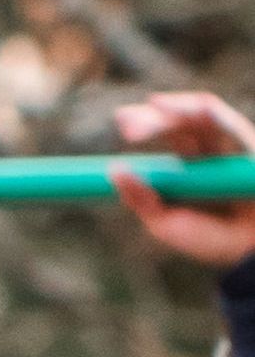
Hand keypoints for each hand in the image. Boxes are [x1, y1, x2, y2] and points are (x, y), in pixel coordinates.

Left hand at [113, 93, 254, 266]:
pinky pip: (230, 126)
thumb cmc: (208, 238)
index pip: (166, 133)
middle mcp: (209, 150)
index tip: (122, 119)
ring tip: (154, 105)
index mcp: (187, 163)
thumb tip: (114, 170)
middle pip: (179, 121)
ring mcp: (230, 147)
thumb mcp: (165, 223)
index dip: (144, 123)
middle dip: (153, 117)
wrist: (245, 251)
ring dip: (179, 108)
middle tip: (126, 121)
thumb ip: (141, 199)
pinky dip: (212, 116)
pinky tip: (199, 109)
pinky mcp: (248, 148)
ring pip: (204, 115)